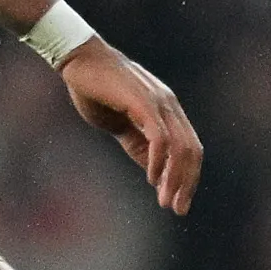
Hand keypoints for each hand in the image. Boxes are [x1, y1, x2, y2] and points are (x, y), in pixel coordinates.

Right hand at [61, 43, 203, 213]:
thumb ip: (138, 144)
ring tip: (165, 200)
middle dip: (186, 183)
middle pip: (191, 151)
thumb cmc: (97, 89)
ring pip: (179, 147)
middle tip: (177, 209)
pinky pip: (159, 137)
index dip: (188, 176)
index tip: (178, 201)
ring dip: (174, 178)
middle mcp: (169, 106)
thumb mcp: (121, 124)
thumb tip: (153, 171)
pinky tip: (152, 178)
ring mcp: (159, 102)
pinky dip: (159, 160)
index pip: (190, 148)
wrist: (79, 60)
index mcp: (167, 111)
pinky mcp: (143, 102)